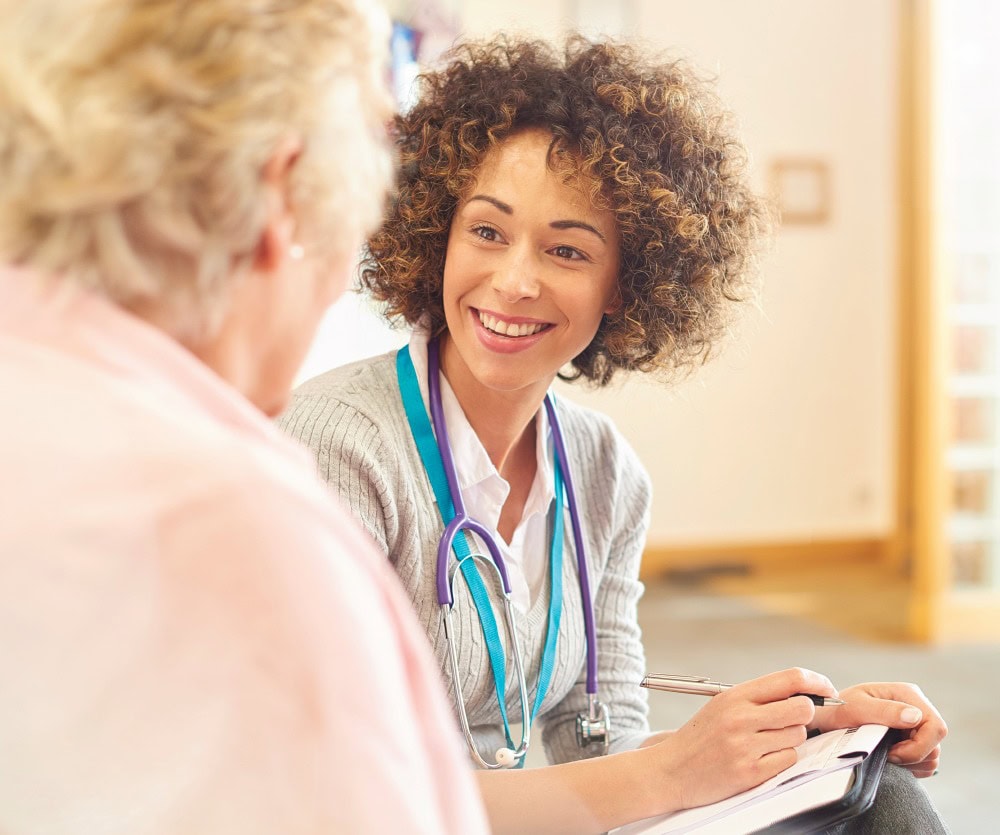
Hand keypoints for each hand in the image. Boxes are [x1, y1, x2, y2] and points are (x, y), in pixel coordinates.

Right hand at [647, 668, 838, 811]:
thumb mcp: (723, 706)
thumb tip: (805, 694)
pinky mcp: (751, 772)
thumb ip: (759, 699)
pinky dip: (781, 760)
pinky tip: (761, 759)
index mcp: (735, 696)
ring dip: (790, 740)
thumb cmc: (701, 737)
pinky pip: (788, 760)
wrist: (672, 770)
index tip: (827, 689)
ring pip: (798, 736)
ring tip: (765, 743)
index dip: (817, 682)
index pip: (790, 678)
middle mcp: (741, 717)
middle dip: (805, 716)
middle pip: (802, 708)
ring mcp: (746, 745)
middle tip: (791, 722)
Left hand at [811, 682, 946, 777]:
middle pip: (935, 742)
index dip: (919, 746)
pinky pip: (925, 761)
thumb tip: (916, 716)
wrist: (828, 719)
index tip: (893, 752)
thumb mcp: (856, 708)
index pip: (935, 726)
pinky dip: (910, 765)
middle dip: (914, 755)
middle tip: (887, 755)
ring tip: (886, 754)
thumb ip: (886, 711)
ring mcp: (915, 724)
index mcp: (907, 694)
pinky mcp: (912, 739)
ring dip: (911, 761)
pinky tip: (890, 758)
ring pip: (932, 754)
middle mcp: (915, 707)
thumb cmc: (838, 710)